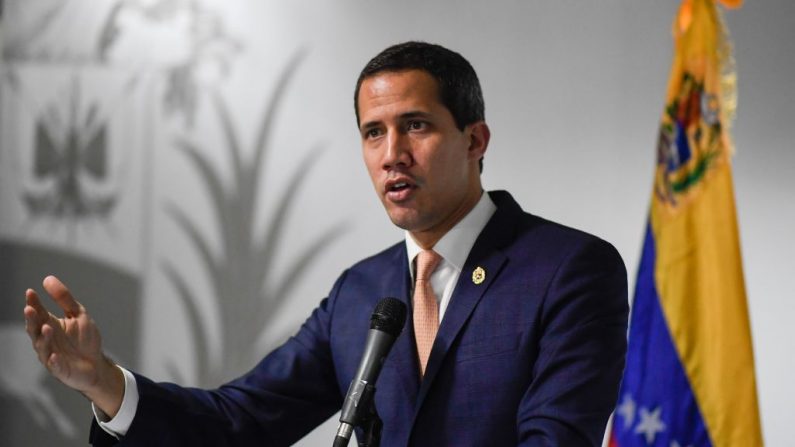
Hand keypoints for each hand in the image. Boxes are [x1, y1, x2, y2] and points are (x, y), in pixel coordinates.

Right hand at [23, 275, 124, 416]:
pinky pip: (55, 366)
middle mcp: (46, 340)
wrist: (96, 363)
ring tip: (47, 327)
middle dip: (32, 320)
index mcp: (49, 325)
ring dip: (43, 338)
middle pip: (35, 329)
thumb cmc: (84, 339)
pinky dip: (54, 361)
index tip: (30, 292)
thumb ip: (64, 299)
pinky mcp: (60, 370)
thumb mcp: (78, 314)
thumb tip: (47, 279)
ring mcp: (51, 355)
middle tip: (30, 309)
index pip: (38, 313)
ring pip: (42, 347)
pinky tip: (54, 356)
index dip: (33, 303)